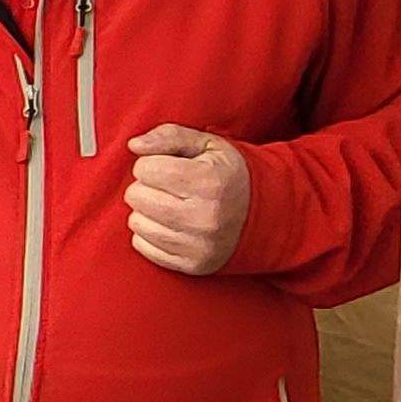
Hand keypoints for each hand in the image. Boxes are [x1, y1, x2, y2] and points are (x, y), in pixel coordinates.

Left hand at [125, 123, 250, 274]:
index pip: (145, 169)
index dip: (152, 163)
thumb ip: (169, 136)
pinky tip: (169, 224)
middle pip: (136, 196)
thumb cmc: (229, 174)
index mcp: (208, 181)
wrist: (267, 215)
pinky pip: (143, 247)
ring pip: (136, 223)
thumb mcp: (207, 145)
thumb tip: (134, 146)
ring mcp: (197, 245)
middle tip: (168, 186)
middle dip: (146, 186)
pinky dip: (149, 234)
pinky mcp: (191, 265)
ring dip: (146, 211)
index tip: (168, 166)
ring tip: (169, 204)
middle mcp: (203, 217)